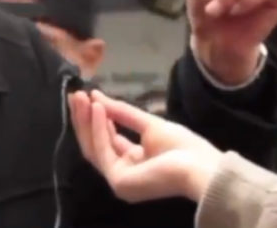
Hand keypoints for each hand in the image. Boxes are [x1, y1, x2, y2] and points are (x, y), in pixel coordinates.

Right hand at [69, 90, 221, 202]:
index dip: (95, 118)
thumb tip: (96, 95)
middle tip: (76, 95)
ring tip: (82, 98)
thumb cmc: (183, 147)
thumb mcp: (149, 123)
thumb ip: (122, 112)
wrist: (200, 166)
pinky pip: (102, 151)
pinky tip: (98, 109)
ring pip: (93, 148)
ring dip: (86, 121)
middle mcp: (122, 172)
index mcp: (134, 161)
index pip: (107, 140)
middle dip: (84, 119)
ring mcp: (118, 179)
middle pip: (94, 144)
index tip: (87, 97)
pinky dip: (98, 129)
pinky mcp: (118, 181)